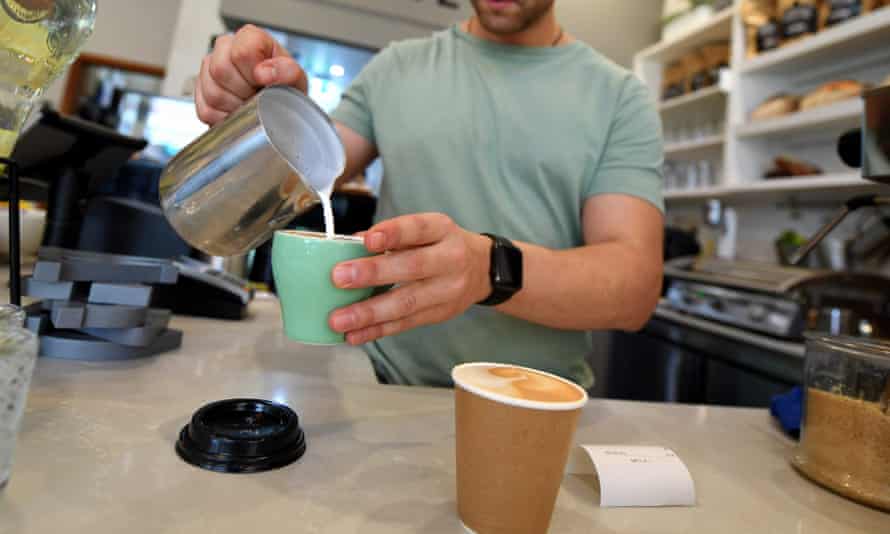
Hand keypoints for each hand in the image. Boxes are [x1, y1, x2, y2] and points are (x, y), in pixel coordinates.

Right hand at [195, 24, 307, 124]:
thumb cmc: (285, 89)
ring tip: (249, 105)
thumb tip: (263, 72)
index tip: (264, 83)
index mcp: (250, 38)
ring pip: (212, 92)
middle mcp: (225, 48)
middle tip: (258, 97)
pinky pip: (206, 110)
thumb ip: (288, 71)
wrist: (277, 109)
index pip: (241, 51)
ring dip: (235, 106)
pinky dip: (225, 118)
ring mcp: (209, 69)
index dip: (253, 73)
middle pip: (220, 69)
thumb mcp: (296, 80)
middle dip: (243, 91)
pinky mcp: (200, 93)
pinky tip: (237, 112)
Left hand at [328, 213, 492, 344]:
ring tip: (339, 319)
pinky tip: (354, 335)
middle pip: (412, 267)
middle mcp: (450, 259)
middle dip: (373, 273)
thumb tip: (350, 244)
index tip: (368, 240)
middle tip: (339, 278)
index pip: (418, 229)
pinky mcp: (439, 314)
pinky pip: (405, 324)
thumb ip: (391, 236)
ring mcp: (447, 290)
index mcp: (442, 230)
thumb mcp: (426, 230)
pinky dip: (377, 331)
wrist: (483, 270)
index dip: (393, 234)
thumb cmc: (442, 245)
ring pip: (407, 302)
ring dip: (369, 313)